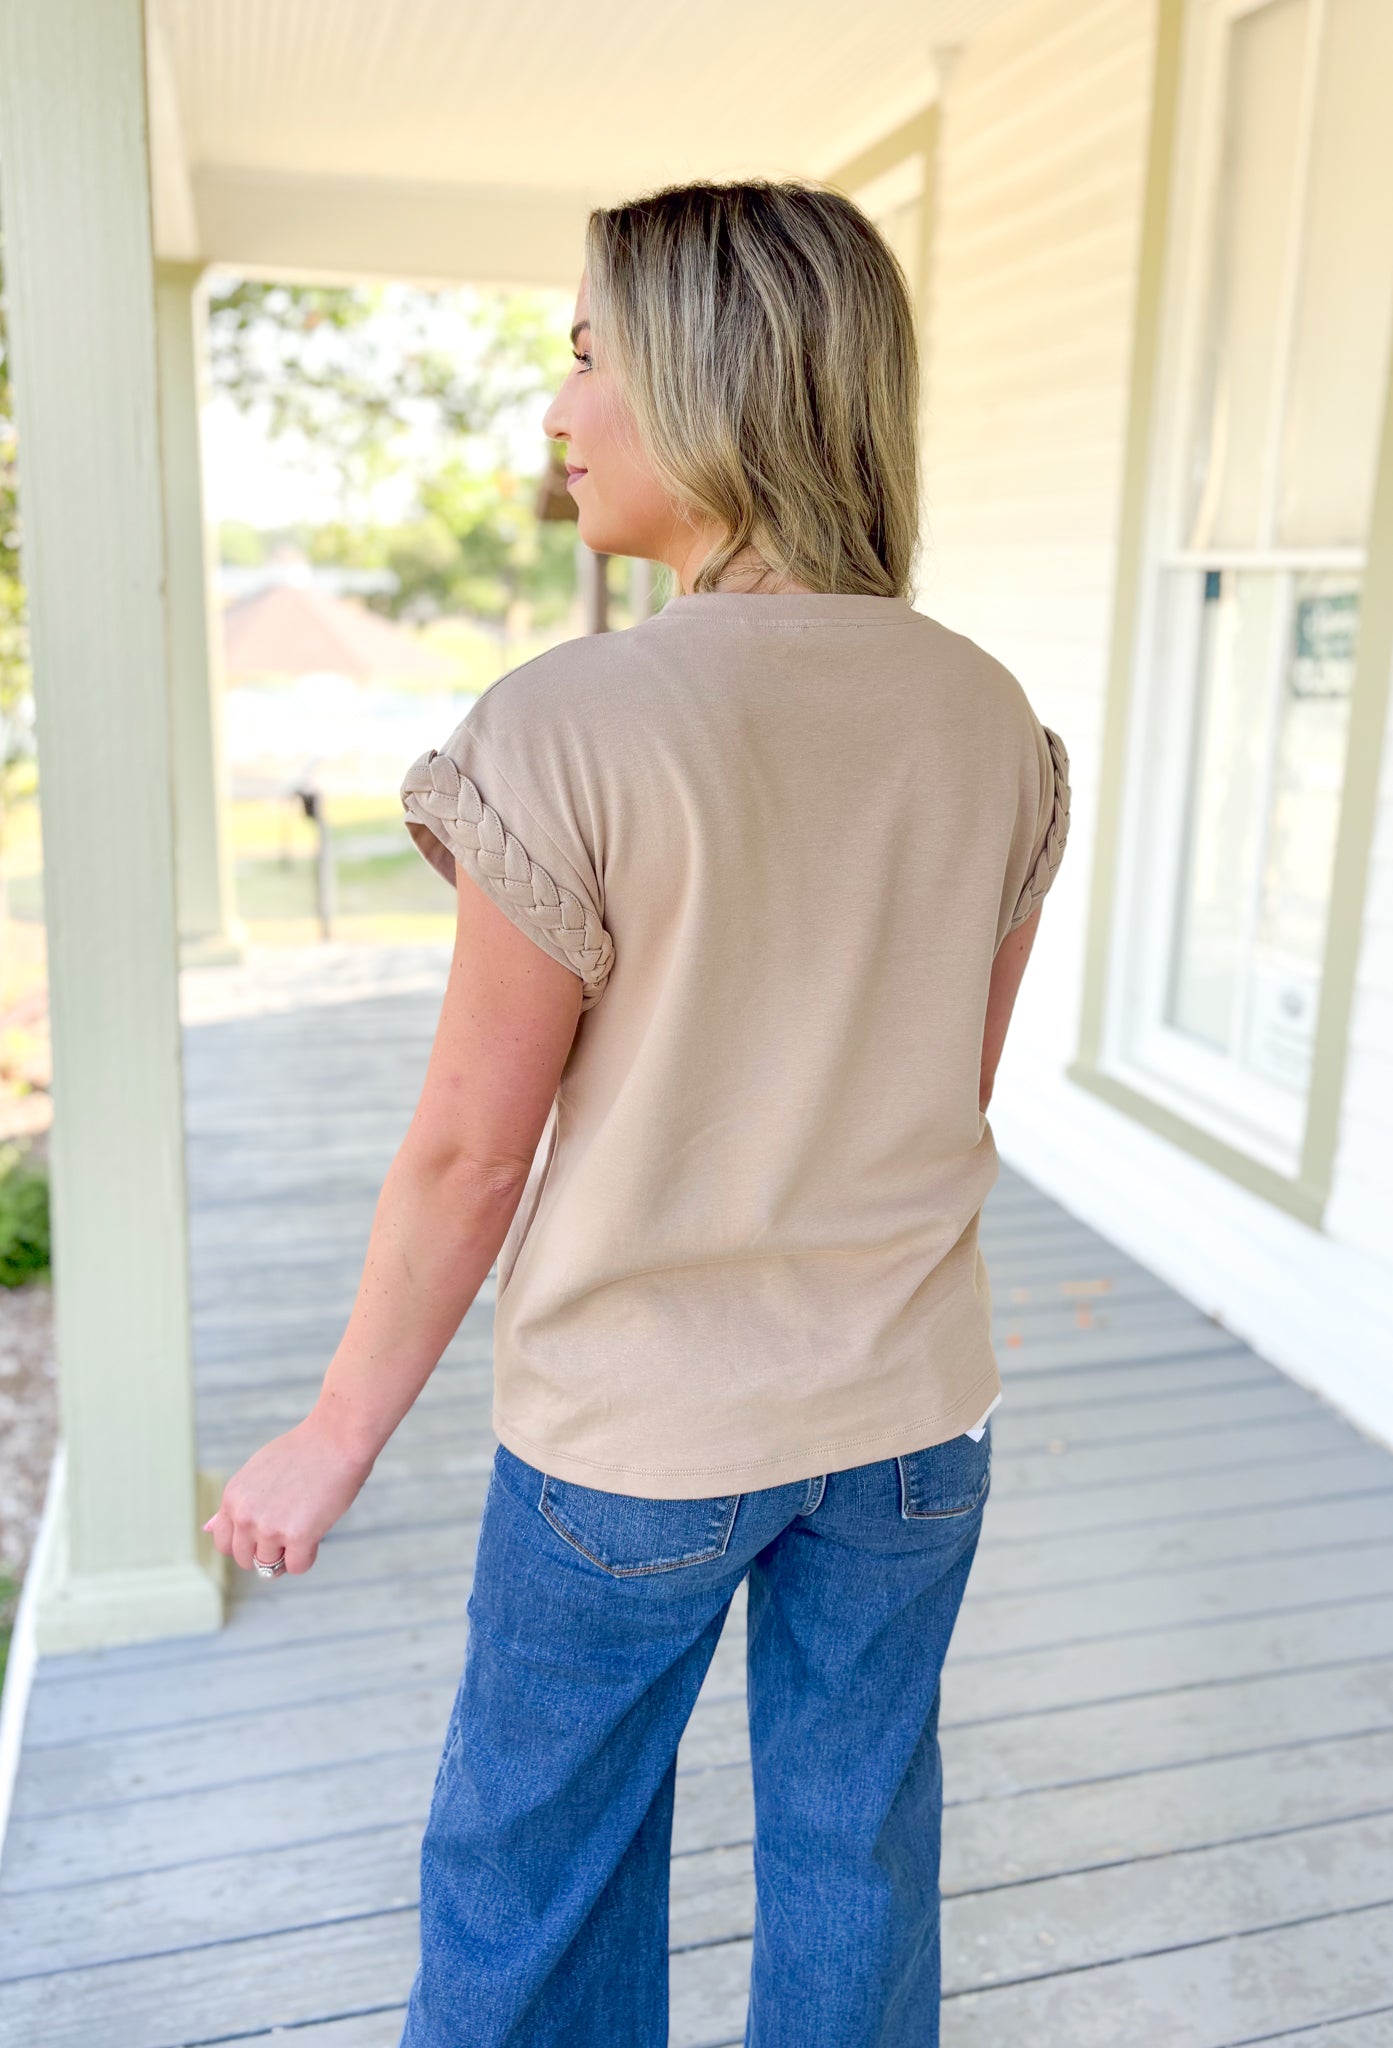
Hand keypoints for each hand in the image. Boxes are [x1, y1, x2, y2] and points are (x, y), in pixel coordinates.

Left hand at [203, 1410, 374, 1576]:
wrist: (335, 1440)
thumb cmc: (301, 1452)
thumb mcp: (255, 1472)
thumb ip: (233, 1504)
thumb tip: (207, 1529)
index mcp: (232, 1498)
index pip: (224, 1544)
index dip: (246, 1543)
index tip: (265, 1532)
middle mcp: (245, 1515)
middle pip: (245, 1560)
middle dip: (265, 1552)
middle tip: (289, 1529)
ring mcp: (270, 1528)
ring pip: (269, 1567)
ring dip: (287, 1554)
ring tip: (304, 1527)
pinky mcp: (298, 1536)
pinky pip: (297, 1567)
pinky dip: (307, 1557)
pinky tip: (315, 1533)